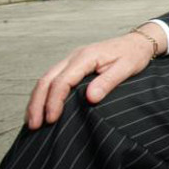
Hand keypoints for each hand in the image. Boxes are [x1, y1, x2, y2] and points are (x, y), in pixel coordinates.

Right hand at [24, 23, 164, 129]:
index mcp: (86, 57)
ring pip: (46, 79)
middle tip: (34, 125)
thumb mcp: (126, 68)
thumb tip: (90, 98)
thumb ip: (108, 82)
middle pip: (47, 80)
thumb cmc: (133, 55)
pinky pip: (52, 78)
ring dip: (37, 100)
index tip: (52, 119)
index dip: (54, 101)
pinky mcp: (72, 64)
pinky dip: (44, 93)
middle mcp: (73, 56)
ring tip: (32, 121)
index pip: (62, 81)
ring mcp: (71, 59)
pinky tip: (41, 107)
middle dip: (38, 103)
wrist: (137, 42)